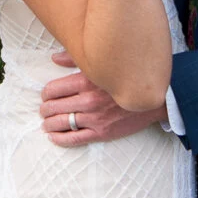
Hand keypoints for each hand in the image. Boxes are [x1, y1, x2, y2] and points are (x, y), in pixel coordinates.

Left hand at [41, 54, 166, 145]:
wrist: (153, 98)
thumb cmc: (127, 77)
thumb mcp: (103, 63)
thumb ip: (76, 58)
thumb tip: (54, 58)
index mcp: (86, 81)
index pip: (52, 89)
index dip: (45, 93)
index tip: (46, 95)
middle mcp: (88, 100)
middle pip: (53, 107)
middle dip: (45, 109)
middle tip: (45, 110)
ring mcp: (94, 118)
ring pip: (60, 123)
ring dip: (48, 124)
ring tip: (46, 123)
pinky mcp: (102, 132)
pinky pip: (74, 139)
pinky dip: (59, 139)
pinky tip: (53, 136)